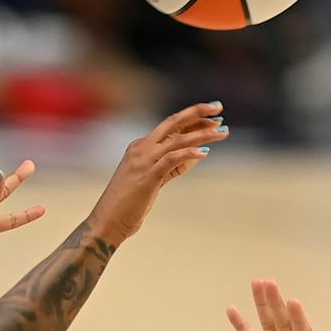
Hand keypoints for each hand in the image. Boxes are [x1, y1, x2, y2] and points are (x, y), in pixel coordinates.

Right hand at [87, 101, 226, 245]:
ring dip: (202, 134)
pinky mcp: (147, 176)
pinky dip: (189, 153)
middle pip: (173, 122)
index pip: (171, 126)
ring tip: (223, 132)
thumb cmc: (129, 204)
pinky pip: (171, 159)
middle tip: (219, 108)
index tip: (214, 116)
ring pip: (177, 139)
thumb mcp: (152, 179)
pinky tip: (205, 151)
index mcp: (141, 146)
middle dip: (197, 113)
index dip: (193, 119)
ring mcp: (143, 161)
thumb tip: (193, 155)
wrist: (107, 222)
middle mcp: (141, 148)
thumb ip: (170, 166)